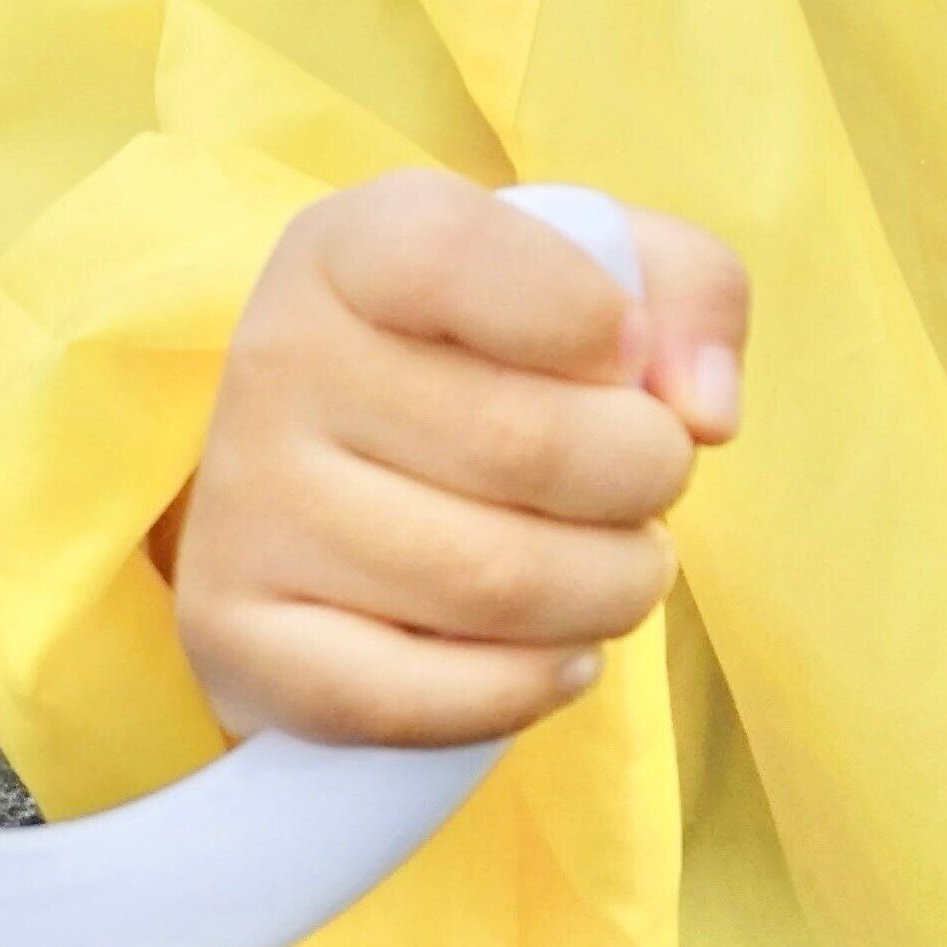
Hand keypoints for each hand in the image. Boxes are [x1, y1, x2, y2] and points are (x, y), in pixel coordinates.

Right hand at [171, 170, 750, 748]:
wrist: (347, 480)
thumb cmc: (505, 362)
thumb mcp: (604, 280)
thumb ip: (693, 295)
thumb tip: (705, 408)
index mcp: (354, 247)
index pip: (459, 256)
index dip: (588, 316)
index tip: (628, 356)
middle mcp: (280, 362)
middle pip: (527, 445)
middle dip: (648, 478)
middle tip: (651, 484)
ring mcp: (248, 506)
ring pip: (495, 584)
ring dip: (614, 589)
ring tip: (621, 566)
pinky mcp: (241, 636)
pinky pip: (419, 699)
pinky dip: (534, 686)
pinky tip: (564, 651)